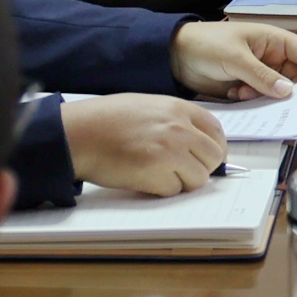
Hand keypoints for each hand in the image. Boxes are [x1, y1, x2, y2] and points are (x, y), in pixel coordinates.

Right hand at [62, 93, 227, 195]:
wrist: (80, 132)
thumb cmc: (106, 119)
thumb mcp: (148, 106)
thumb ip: (174, 120)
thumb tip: (195, 141)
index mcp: (178, 109)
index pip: (216, 131)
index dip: (214, 148)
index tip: (206, 158)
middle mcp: (179, 128)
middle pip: (213, 157)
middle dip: (202, 168)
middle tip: (183, 172)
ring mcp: (170, 151)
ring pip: (199, 178)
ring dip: (182, 182)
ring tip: (159, 174)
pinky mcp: (157, 173)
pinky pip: (174, 190)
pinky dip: (162, 190)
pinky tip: (144, 179)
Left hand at [172, 18, 296, 100]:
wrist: (173, 55)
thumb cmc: (207, 45)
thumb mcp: (236, 58)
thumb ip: (262, 75)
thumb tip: (288, 92)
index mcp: (274, 41)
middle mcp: (271, 58)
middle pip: (295, 77)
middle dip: (291, 91)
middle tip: (283, 105)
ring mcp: (258, 74)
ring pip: (277, 92)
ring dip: (268, 98)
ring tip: (247, 95)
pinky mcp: (245, 88)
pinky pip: (260, 100)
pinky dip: (254, 102)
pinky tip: (236, 96)